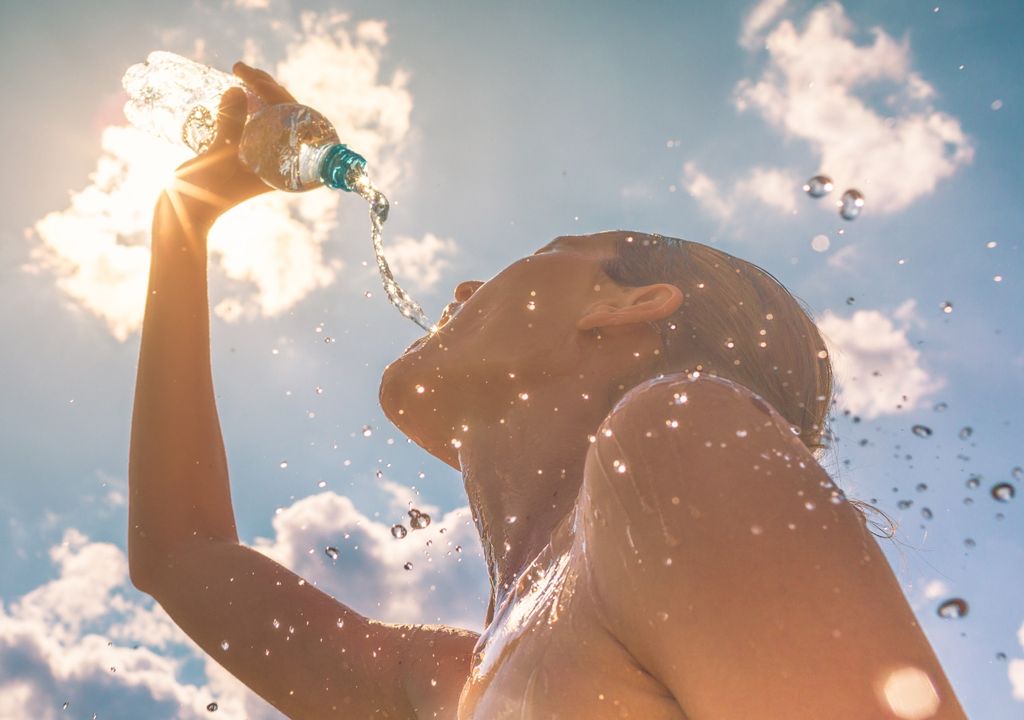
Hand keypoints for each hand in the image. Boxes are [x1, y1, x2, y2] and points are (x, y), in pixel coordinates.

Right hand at [164, 62, 298, 227]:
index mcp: (284, 168)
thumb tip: (239, 89)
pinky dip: (244, 106)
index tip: (255, 78)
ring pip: (267, 118)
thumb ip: (231, 124)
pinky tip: (233, 92)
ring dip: (255, 94)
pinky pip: (251, 124)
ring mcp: (261, 158)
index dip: (278, 95)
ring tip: (238, 74)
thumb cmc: (204, 192)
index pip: (294, 123)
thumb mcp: (219, 155)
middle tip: (241, 69)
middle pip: (283, 117)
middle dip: (266, 89)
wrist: (183, 214)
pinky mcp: (243, 155)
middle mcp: (278, 162)